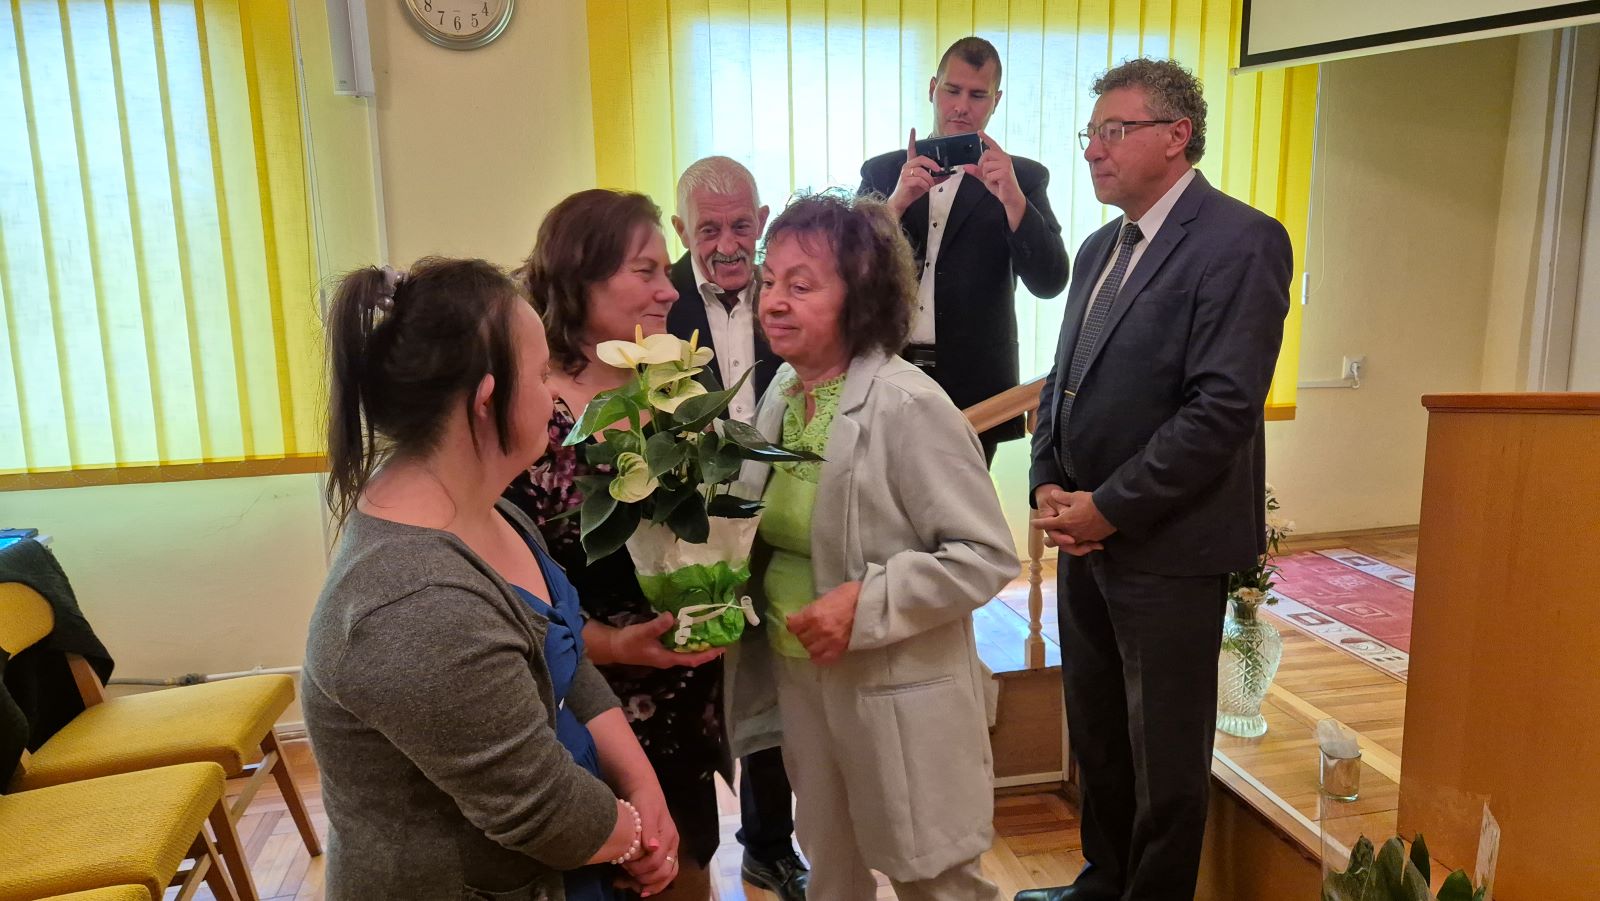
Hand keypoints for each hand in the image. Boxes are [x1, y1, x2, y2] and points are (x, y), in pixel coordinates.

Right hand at [589, 614, 722, 668]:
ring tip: (711, 631)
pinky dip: (687, 636)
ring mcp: (665, 653)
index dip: (708, 655)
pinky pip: (679, 643)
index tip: (722, 648)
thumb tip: (671, 617)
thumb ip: (657, 626)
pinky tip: (691, 626)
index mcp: (668, 659)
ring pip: (686, 649)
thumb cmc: (629, 643)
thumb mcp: (643, 633)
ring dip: (698, 642)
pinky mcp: (661, 647)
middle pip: (693, 655)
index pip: (693, 659)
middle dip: (707, 648)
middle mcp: (669, 658)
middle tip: (721, 636)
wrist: (614, 647)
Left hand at [617, 789, 679, 896]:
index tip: (625, 867)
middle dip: (646, 880)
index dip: (641, 869)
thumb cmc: (645, 800)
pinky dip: (650, 882)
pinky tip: (636, 884)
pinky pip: (661, 872)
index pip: (658, 862)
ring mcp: (668, 850)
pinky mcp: (662, 852)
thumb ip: (650, 829)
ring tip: (632, 887)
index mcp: (669, 837)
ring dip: (649, 885)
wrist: (645, 792)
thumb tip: (653, 847)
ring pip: (665, 875)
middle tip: (628, 880)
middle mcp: (671, 846)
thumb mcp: (646, 810)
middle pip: (665, 873)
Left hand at [787, 581, 861, 665]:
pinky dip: (819, 656)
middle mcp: (820, 629)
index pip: (793, 626)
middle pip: (801, 638)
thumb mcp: (827, 596)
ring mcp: (830, 641)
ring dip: (810, 645)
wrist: (872, 603)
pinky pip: (823, 659)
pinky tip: (820, 650)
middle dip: (802, 634)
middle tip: (808, 630)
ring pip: (809, 650)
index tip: (796, 623)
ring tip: (815, 639)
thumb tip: (800, 615)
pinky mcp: (840, 649)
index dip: (793, 624)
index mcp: (814, 614)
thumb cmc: (850, 594)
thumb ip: (813, 608)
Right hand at [886, 128, 942, 216]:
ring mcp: (905, 173)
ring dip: (929, 179)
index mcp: (911, 165)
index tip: (913, 130)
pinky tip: (925, 188)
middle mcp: (907, 166)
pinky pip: (919, 180)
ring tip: (930, 185)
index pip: (911, 149)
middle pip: (922, 159)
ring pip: (921, 171)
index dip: (912, 139)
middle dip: (932, 164)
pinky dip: (925, 185)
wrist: (901, 202)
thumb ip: (935, 178)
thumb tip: (947, 175)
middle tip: (939, 170)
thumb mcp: (926, 183)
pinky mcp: (905, 180)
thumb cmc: (911, 191)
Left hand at [962, 130, 1025, 230]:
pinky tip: (997, 183)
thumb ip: (977, 171)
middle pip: (985, 155)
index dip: (985, 138)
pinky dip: (990, 181)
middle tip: (989, 175)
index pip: (992, 145)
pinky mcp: (1005, 172)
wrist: (1010, 197)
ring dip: (986, 175)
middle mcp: (1005, 158)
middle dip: (982, 166)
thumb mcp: (986, 177)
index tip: (979, 132)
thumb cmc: (1000, 185)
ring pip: (985, 166)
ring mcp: (1006, 164)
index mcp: (1001, 157)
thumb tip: (965, 166)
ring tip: (995, 179)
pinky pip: (988, 175)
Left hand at [1030, 490, 1115, 555]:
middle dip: (1051, 540)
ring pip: (1070, 545)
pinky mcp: (1092, 539)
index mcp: (1065, 521)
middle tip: (1046, 540)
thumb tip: (1053, 493)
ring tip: (1063, 542)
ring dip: (1065, 544)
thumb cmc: (1092, 502)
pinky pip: (1083, 545)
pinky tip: (1081, 542)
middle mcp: (1071, 532)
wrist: (1112, 511)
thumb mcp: (1075, 496)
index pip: (1047, 524)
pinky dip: (1081, 545)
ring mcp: (1082, 537)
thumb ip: (1062, 496)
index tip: (1033, 524)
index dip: (1039, 523)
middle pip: (1057, 540)